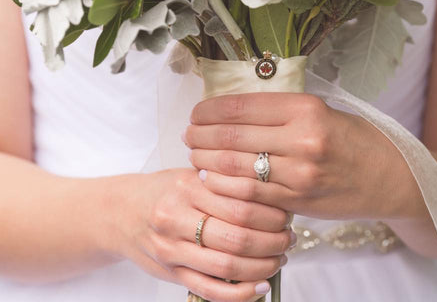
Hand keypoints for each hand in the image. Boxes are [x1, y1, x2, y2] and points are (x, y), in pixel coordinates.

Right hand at [102, 168, 293, 301]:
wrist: (119, 213)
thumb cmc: (160, 192)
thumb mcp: (189, 175)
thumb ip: (223, 182)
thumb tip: (270, 195)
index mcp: (187, 189)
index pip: (241, 204)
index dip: (272, 213)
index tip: (287, 214)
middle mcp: (177, 219)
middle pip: (238, 237)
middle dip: (273, 241)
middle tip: (288, 238)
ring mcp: (172, 250)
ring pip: (227, 266)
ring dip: (263, 266)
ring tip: (279, 258)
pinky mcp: (171, 273)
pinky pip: (210, 289)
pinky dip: (240, 294)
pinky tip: (260, 286)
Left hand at [184, 93, 423, 220]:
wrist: (390, 178)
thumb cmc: (355, 140)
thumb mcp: (323, 112)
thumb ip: (281, 112)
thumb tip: (233, 114)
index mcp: (306, 109)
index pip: (241, 107)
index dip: (209, 110)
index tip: (196, 113)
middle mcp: (301, 140)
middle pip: (231, 137)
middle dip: (199, 136)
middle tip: (187, 135)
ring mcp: (298, 174)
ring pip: (234, 168)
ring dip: (205, 161)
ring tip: (195, 156)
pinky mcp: (296, 201)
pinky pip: (248, 195)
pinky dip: (223, 186)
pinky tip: (211, 179)